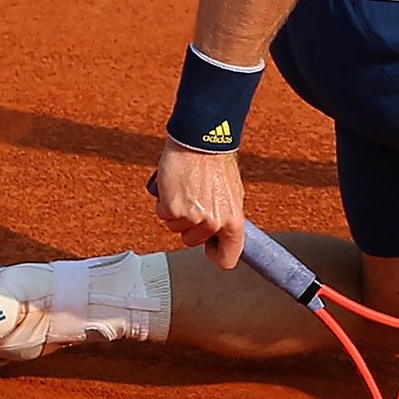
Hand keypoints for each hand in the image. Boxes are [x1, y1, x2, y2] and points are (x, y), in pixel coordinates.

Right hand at [152, 140, 246, 267]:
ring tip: (186, 189)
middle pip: (193, 242)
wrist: (201, 140)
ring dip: (177, 212)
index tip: (209, 245)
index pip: (228, 259)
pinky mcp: (173, 209)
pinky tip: (174, 186)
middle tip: (195, 200)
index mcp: (234, 221)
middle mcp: (215, 223)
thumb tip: (222, 232)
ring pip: (176, 228)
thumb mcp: (232, 193)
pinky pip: (163, 214)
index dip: (216, 253)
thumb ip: (227, 216)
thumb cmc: (216, 161)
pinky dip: (165, 202)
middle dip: (190, 224)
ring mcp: (193, 218)